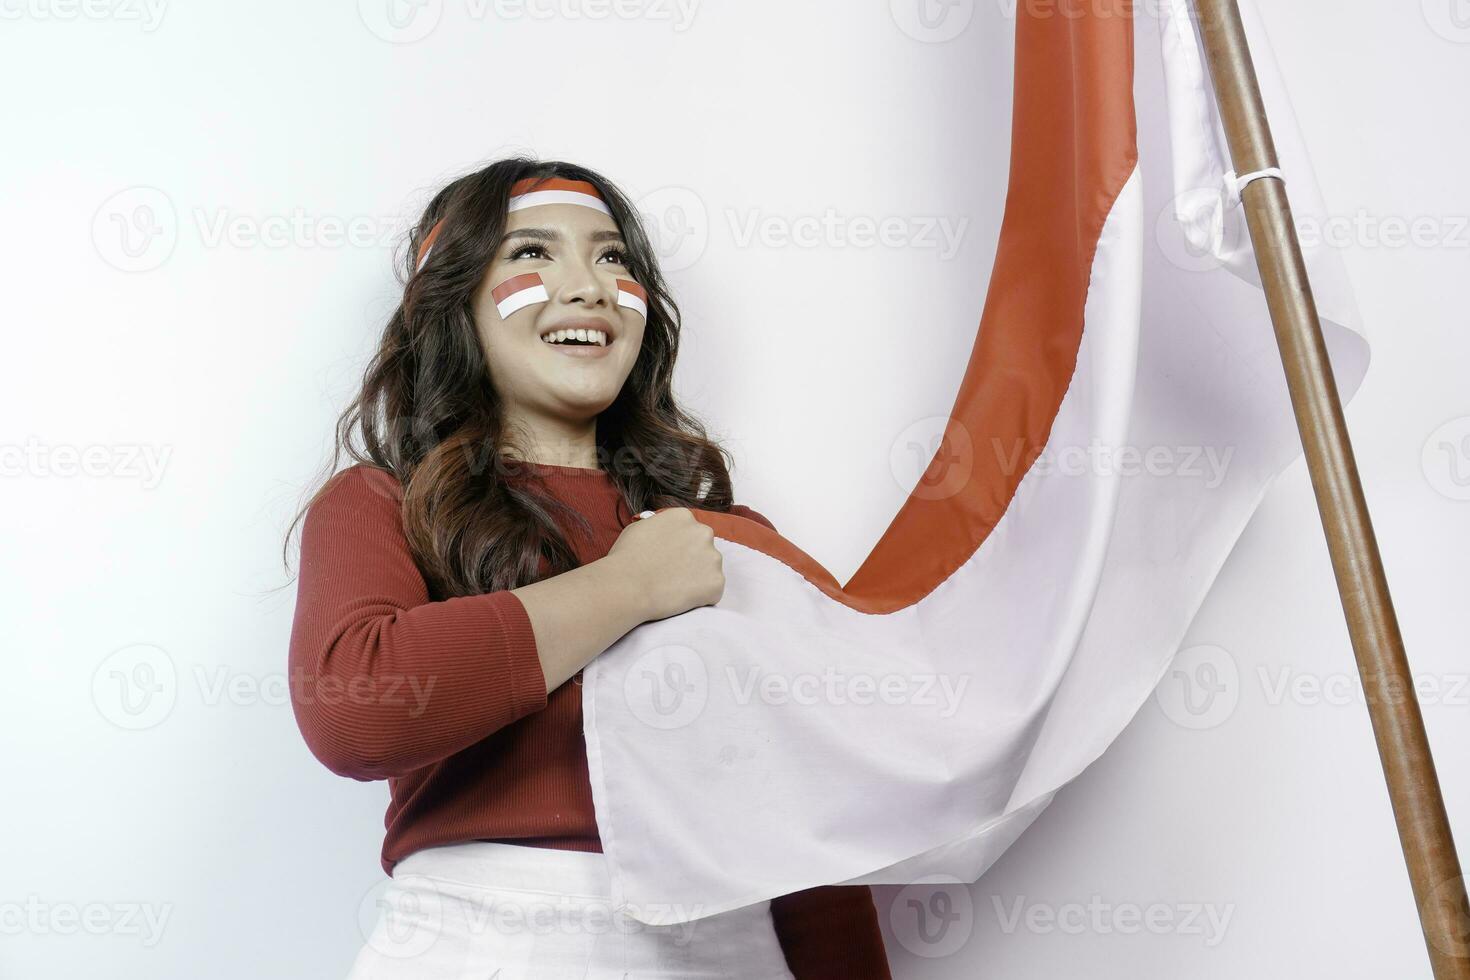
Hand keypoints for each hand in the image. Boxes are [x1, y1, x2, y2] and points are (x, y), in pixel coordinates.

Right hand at [605, 508, 724, 621]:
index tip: (670, 558)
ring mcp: (713, 557)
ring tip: (674, 587)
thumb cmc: (626, 558)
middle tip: (673, 574)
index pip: (689, 531)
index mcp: (684, 516)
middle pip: (703, 547)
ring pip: (710, 569)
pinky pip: (713, 591)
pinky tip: (681, 598)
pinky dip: (701, 597)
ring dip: (697, 578)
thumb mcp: (640, 528)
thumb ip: (660, 527)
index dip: (680, 547)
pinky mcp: (716, 582)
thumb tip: (665, 535)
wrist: (627, 586)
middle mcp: (703, 532)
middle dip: (692, 560)